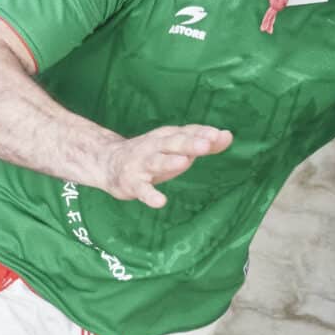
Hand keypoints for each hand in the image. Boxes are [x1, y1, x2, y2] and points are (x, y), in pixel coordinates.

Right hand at [103, 125, 233, 208]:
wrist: (107, 162)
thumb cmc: (151, 155)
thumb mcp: (176, 147)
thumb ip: (203, 143)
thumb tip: (228, 136)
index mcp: (166, 137)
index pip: (186, 132)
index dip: (202, 133)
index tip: (220, 135)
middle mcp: (154, 147)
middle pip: (172, 143)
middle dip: (189, 143)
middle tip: (206, 144)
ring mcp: (141, 164)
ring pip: (156, 162)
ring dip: (169, 161)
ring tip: (183, 162)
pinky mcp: (132, 183)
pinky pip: (141, 190)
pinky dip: (150, 195)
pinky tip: (160, 202)